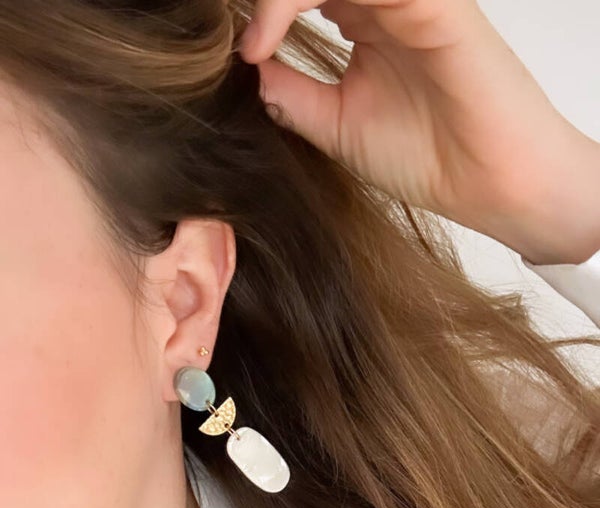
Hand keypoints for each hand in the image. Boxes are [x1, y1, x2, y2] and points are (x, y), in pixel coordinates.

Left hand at [239, 0, 599, 263]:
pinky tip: (271, 35)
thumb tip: (246, 72)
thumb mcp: (338, 126)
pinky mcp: (433, 3)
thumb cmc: (429, 157)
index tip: (236, 54)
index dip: (260, 10)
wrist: (489, 186)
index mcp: (363, 17)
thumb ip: (292, 96)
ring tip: (253, 38)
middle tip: (236, 35)